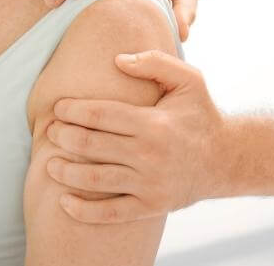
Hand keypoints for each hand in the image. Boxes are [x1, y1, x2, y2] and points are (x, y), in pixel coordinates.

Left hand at [45, 50, 228, 223]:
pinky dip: (83, 211)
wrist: (224, 159)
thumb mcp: (189, 80)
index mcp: (154, 123)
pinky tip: (64, 202)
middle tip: (50, 131)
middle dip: (63, 137)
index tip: (58, 108)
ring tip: (49, 163)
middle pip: (92, 146)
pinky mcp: (150, 205)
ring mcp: (149, 183)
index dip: (73, 110)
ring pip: (95, 180)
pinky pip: (110, 212)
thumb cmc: (200, 115)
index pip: (102, 115)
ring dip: (64, 173)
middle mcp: (150, 155)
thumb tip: (117, 60)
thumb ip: (155, 63)